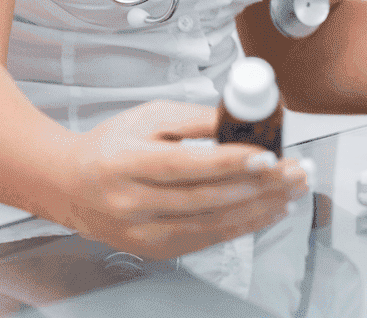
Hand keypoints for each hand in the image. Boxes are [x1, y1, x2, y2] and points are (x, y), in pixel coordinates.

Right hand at [53, 100, 309, 259]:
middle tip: (295, 171)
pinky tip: (268, 210)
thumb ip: (197, 119)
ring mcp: (140, 233)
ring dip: (259, 207)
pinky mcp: (154, 250)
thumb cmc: (112, 146)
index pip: (183, 165)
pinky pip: (205, 239)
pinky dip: (241, 225)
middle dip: (258, 186)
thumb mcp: (150, 117)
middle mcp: (130, 203)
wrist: (70, 186)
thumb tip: (243, 119)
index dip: (227, 163)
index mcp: (125, 162)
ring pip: (210, 223)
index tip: (267, 156)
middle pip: (204, 198)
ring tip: (291, 190)